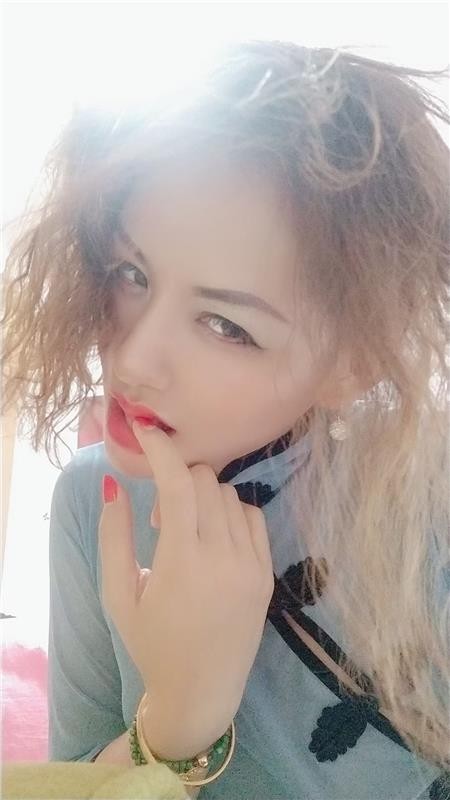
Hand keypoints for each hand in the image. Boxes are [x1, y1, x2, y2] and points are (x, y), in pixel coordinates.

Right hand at [98, 422, 273, 726]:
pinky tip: (213, 539)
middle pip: (205, 481)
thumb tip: (114, 482)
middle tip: (160, 521)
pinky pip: (252, 515)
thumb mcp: (119, 594)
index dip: (161, 449)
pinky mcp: (267, 572)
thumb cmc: (151, 644)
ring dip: (202, 498)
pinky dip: (230, 513)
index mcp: (182, 563)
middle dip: (178, 481)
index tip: (145, 431)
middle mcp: (224, 558)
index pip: (177, 484)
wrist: (201, 692)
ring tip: (186, 535)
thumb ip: (114, 535)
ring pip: (229, 495)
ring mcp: (252, 565)